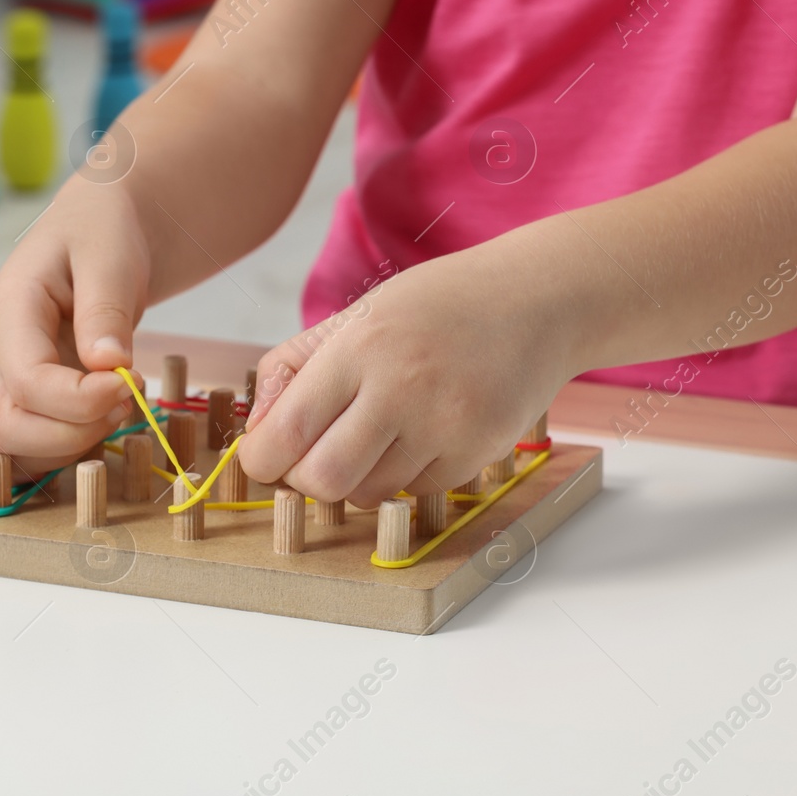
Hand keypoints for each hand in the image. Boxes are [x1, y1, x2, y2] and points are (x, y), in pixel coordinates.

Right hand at [0, 180, 150, 481]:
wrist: (97, 232)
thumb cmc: (101, 234)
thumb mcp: (109, 254)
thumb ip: (105, 309)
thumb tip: (107, 364)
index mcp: (7, 311)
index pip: (27, 383)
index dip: (82, 401)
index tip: (128, 384)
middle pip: (3, 429)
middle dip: (72, 435)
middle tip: (124, 405)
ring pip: (4, 451)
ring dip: (65, 451)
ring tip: (113, 412)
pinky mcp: (16, 399)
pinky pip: (9, 451)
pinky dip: (46, 460)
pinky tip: (87, 434)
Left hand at [237, 243, 574, 507]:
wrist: (538, 301)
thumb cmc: (438, 306)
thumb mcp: (359, 314)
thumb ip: (295, 367)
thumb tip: (258, 431)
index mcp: (361, 346)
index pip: (287, 432)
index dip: (262, 458)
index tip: (265, 457)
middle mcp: (404, 387)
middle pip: (323, 479)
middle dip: (304, 480)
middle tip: (311, 458)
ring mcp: (447, 425)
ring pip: (369, 494)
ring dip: (356, 478)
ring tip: (375, 435)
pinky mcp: (479, 452)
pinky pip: (414, 491)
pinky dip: (403, 475)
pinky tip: (420, 433)